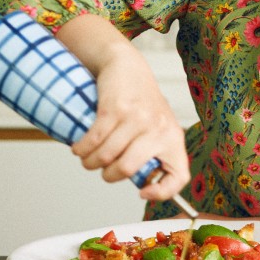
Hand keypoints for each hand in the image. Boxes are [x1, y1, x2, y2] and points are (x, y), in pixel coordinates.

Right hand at [57, 15, 189, 200]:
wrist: (127, 66)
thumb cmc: (142, 103)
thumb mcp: (158, 127)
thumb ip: (154, 153)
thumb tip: (145, 186)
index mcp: (173, 139)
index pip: (179, 176)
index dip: (162, 192)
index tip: (142, 192)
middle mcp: (158, 129)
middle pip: (127, 169)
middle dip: (108, 176)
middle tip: (103, 170)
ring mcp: (137, 118)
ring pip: (106, 157)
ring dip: (90, 163)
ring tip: (88, 159)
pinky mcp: (115, 109)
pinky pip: (93, 140)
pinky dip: (81, 149)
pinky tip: (80, 148)